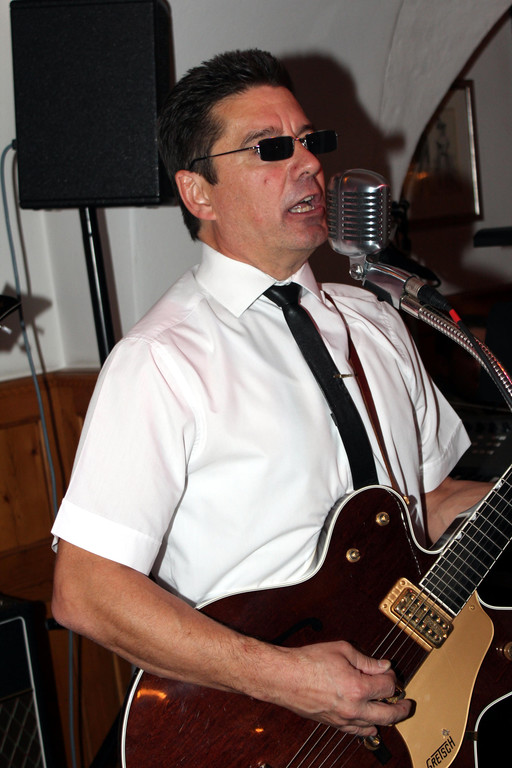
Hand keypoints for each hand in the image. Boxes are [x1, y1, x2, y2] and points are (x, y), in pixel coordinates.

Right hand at [273, 640, 411, 736]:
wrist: (284, 677)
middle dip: (401, 708)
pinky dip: (368, 728)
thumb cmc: (308, 661)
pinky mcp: (333, 724)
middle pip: (389, 715)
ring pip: (374, 727)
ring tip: (390, 711)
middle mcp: (354, 708)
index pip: (388, 687)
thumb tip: (383, 665)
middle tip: (407, 703)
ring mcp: (343, 719)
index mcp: (358, 687)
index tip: (389, 672)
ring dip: (386, 719)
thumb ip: (366, 660)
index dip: (392, 678)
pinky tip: (371, 723)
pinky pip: (357, 732)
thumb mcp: (341, 650)